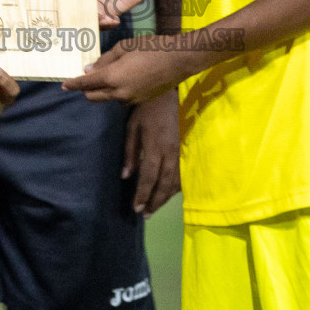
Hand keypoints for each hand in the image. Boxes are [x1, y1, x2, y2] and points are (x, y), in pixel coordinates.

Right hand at [62, 0, 172, 27]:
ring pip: (82, 17)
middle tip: (72, 20)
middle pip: (68, 6)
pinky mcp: (104, 13)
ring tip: (104, 17)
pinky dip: (104, 25)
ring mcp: (92, 4)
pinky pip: (98, 24)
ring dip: (90, 21)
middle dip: (68, 15)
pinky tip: (114, 19)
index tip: (50, 4)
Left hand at [63, 37, 196, 103]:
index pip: (86, 84)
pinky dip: (116, 91)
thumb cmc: (150, 47)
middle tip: (85, 78)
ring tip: (108, 75)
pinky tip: (124, 79)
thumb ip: (105, 60)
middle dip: (85, 89)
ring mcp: (130, 99)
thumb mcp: (124, 47)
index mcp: (113, 77)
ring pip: (108, 98)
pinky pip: (121, 98)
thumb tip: (90, 69)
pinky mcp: (140, 101)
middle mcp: (119, 93)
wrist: (179, 60)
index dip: (73, 84)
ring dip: (102, 90)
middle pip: (93, 97)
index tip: (63, 84)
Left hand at [124, 91, 180, 216]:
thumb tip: (126, 176)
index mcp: (155, 146)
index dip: (143, 194)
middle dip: (155, 201)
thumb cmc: (145, 110)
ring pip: (175, 181)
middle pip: (164, 183)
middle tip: (145, 214)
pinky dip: (175, 187)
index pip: (149, 176)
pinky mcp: (183, 150)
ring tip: (154, 208)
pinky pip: (181, 174)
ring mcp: (179, 152)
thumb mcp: (132, 127)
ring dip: (165, 197)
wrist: (168, 95)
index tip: (136, 208)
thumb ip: (130, 152)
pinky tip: (167, 194)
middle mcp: (169, 152)